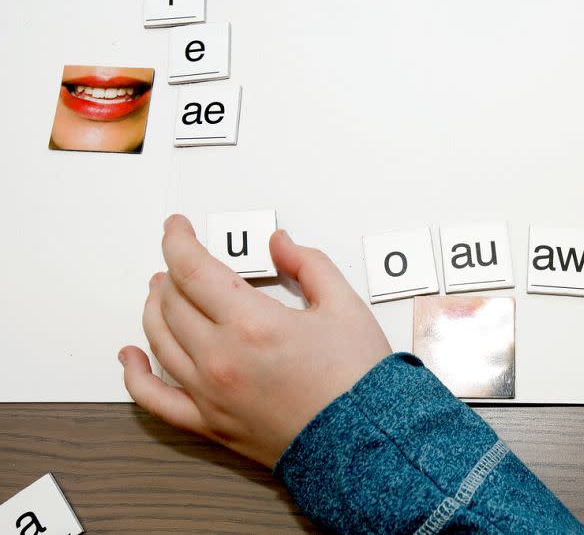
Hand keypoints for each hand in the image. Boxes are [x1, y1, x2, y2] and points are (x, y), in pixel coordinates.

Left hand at [118, 214, 391, 467]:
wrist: (366, 442)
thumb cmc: (358, 382)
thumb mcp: (345, 306)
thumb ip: (309, 264)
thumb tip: (280, 243)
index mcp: (252, 325)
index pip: (193, 270)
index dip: (179, 241)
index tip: (177, 228)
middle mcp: (221, 359)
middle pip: (172, 302)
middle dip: (173, 272)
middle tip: (182, 260)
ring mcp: (211, 394)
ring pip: (159, 341)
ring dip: (155, 309)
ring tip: (161, 293)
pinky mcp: (211, 424)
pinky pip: (156, 400)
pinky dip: (136, 375)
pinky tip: (130, 357)